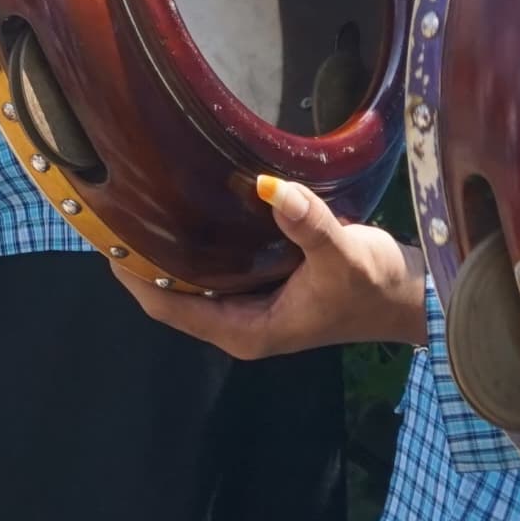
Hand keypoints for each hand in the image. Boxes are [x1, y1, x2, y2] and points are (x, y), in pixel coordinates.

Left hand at [116, 173, 429, 352]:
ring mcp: (253, 308)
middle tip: (113, 204)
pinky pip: (213, 267)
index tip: (103, 233)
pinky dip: (195, 243)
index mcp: (246, 331)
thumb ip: (309, 224)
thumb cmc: (378, 284)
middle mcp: (242, 324)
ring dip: (166, 248)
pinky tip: (185, 205)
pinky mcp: (266, 288)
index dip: (131, 273)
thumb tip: (276, 189)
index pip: (166, 305)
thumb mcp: (344, 254)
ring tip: (137, 198)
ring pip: (191, 279)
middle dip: (141, 256)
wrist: (415, 297)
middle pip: (170, 292)